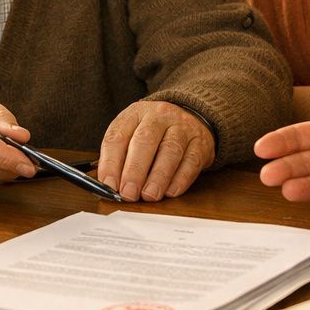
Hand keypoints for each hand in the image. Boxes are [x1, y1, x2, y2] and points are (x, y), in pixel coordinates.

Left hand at [96, 101, 213, 201]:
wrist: (191, 117)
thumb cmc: (154, 132)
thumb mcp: (132, 134)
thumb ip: (119, 157)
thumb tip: (110, 185)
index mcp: (135, 113)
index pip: (118, 136)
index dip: (111, 162)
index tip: (109, 184)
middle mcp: (159, 116)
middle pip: (145, 140)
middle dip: (135, 170)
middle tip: (128, 193)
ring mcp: (182, 127)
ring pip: (170, 150)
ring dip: (158, 177)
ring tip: (149, 195)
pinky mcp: (201, 143)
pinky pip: (192, 161)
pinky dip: (181, 179)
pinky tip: (170, 192)